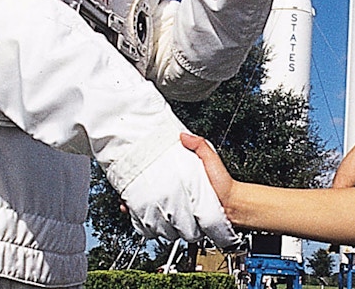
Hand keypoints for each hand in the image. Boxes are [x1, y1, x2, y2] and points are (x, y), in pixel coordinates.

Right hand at [120, 140, 242, 250]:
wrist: (231, 206)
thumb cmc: (223, 183)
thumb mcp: (211, 159)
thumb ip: (200, 145)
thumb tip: (183, 135)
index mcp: (178, 173)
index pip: (153, 171)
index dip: (139, 172)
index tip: (128, 169)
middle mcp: (173, 189)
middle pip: (146, 190)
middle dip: (132, 192)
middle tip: (123, 191)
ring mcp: (173, 204)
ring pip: (148, 206)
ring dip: (137, 206)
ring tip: (127, 204)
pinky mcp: (175, 218)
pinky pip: (156, 220)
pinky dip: (146, 220)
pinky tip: (139, 219)